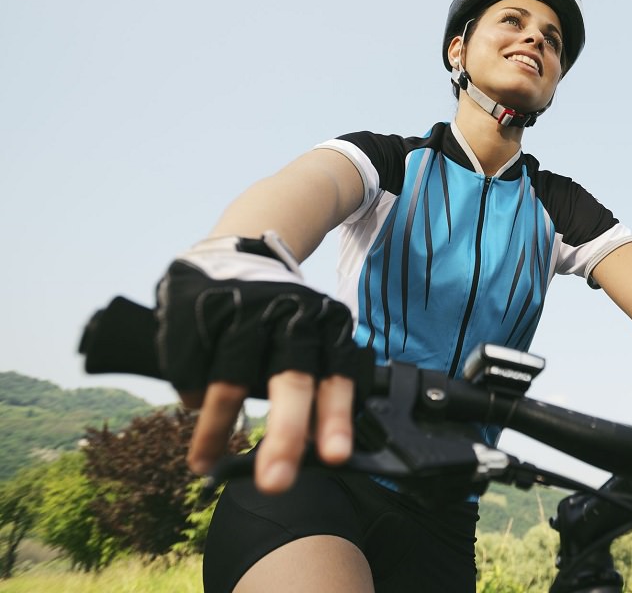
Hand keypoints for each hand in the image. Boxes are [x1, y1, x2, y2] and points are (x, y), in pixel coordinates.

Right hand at [157, 232, 367, 492]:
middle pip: (289, 380)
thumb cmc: (282, 316)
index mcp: (326, 325)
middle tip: (275, 483)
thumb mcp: (314, 337)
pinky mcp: (200, 309)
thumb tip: (320, 454)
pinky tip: (193, 404)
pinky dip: (191, 394)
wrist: (239, 251)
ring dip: (214, 430)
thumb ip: (318, 385)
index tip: (336, 457)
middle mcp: (289, 315)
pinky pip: (191, 368)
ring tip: (204, 464)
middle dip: (283, 435)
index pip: (337, 375)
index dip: (335, 416)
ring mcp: (243, 310)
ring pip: (229, 381)